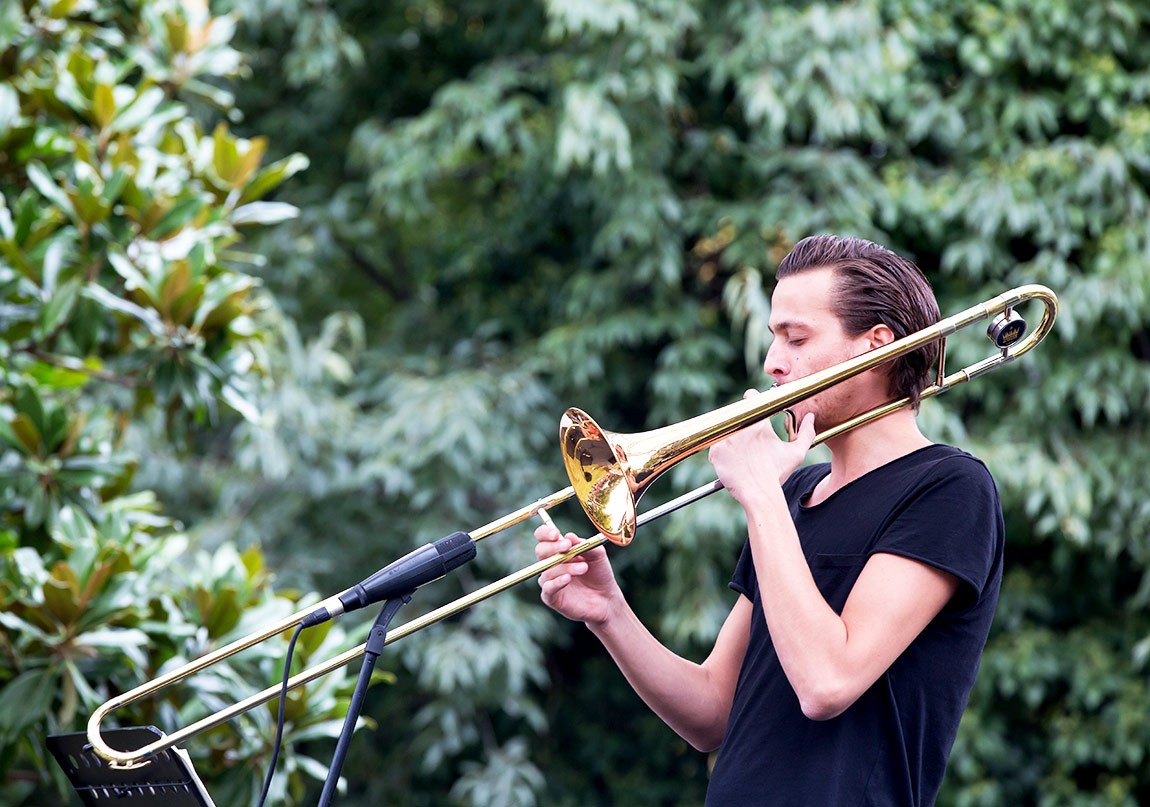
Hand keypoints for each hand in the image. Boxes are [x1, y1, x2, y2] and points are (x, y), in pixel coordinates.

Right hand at [534, 524, 621, 626]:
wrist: (606, 598)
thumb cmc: (599, 573)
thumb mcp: (597, 555)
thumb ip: (584, 545)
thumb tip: (569, 536)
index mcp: (558, 550)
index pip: (542, 537)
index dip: (545, 533)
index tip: (556, 534)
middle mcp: (550, 564)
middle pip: (540, 551)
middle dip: (553, 547)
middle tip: (568, 547)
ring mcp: (549, 581)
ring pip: (548, 570)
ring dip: (566, 567)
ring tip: (584, 568)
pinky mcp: (552, 598)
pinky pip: (548, 588)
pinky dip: (556, 582)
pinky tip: (567, 578)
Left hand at [707, 390, 816, 506]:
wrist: (760, 495)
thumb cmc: (777, 474)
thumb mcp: (796, 453)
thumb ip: (806, 432)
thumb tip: (811, 417)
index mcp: (759, 423)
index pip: (751, 397)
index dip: (752, 400)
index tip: (752, 407)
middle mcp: (741, 427)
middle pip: (736, 414)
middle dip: (741, 423)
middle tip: (747, 438)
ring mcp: (726, 439)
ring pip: (724, 430)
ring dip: (730, 437)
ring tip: (741, 453)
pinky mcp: (716, 451)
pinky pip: (715, 445)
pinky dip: (721, 452)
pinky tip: (733, 462)